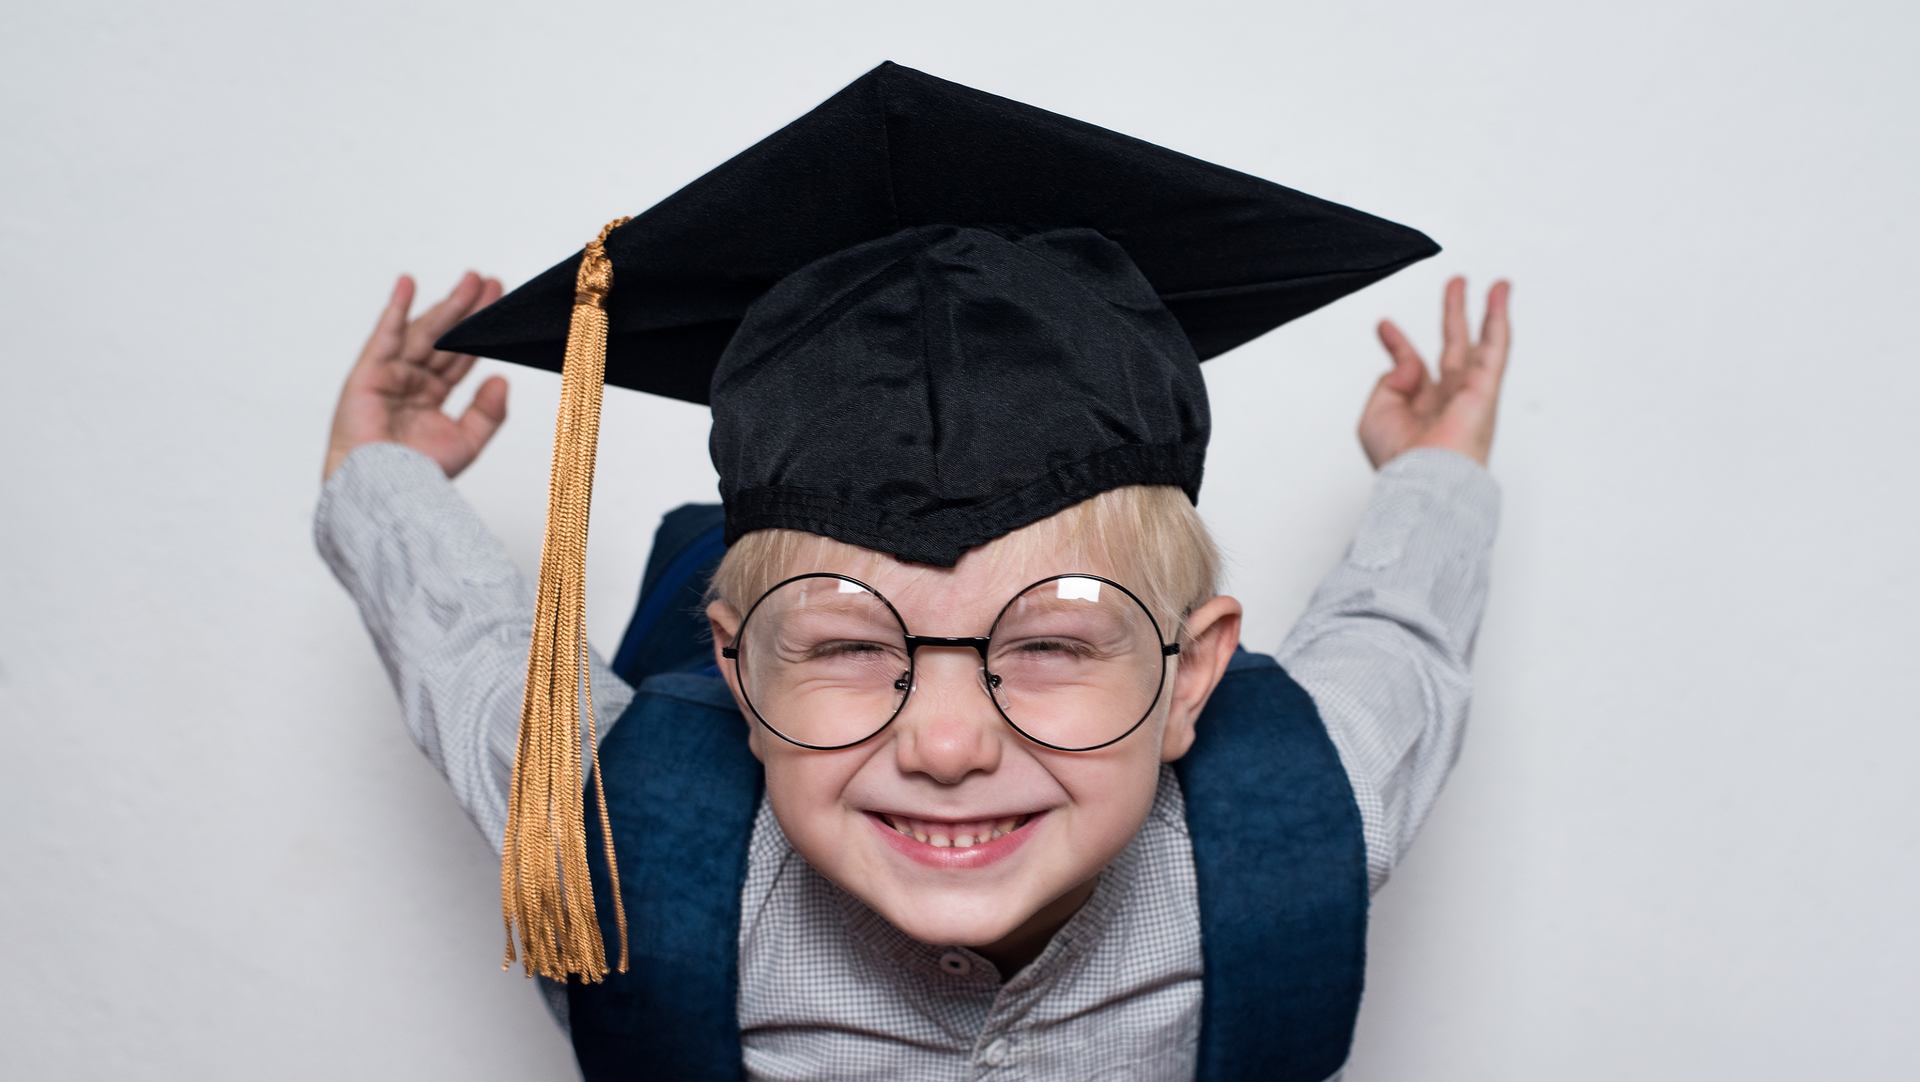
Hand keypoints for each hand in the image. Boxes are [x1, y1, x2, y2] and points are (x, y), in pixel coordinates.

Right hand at [324, 272, 506, 480]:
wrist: (385, 490)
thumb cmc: (418, 474)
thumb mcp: (467, 441)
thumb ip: (488, 412)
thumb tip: (503, 379)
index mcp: (432, 396)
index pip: (462, 356)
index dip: (481, 331)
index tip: (500, 305)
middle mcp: (412, 381)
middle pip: (446, 338)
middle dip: (468, 309)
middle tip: (490, 281)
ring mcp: (391, 374)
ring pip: (425, 333)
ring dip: (447, 304)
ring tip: (471, 279)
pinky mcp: (370, 372)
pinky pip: (386, 335)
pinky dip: (396, 308)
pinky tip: (408, 283)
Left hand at [1358, 277, 1511, 468]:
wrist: (1423, 481)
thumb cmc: (1400, 461)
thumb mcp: (1375, 416)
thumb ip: (1387, 382)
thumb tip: (1405, 364)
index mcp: (1420, 408)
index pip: (1411, 366)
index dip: (1397, 343)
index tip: (1385, 327)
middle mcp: (1448, 399)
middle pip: (1453, 347)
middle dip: (1453, 315)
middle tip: (1455, 286)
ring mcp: (1469, 392)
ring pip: (1481, 343)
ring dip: (1488, 311)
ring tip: (1496, 286)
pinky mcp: (1485, 388)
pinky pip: (1496, 347)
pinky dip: (1499, 319)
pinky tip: (1500, 297)